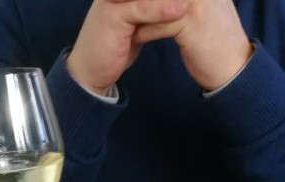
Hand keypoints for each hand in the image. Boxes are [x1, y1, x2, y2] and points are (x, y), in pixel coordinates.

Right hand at [67, 0, 188, 94]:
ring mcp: (114, 1)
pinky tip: (180, 11)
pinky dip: (161, 10)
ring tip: (194, 1)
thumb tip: (177, 8)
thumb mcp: (137, 26)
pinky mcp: (113, 16)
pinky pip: (141, 9)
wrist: (90, 71)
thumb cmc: (114, 48)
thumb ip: (152, 13)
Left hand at [134, 0, 252, 90]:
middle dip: (136, 1)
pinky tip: (135, 37)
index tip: (126, 4)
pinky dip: (144, 31)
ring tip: (123, 22)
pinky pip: (157, 23)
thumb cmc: (215, 41)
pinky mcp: (189, 21)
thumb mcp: (200, 11)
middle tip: (116, 7)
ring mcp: (195, 1)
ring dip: (135, 13)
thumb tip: (155, 2)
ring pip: (153, 4)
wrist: (235, 68)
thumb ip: (182, 3)